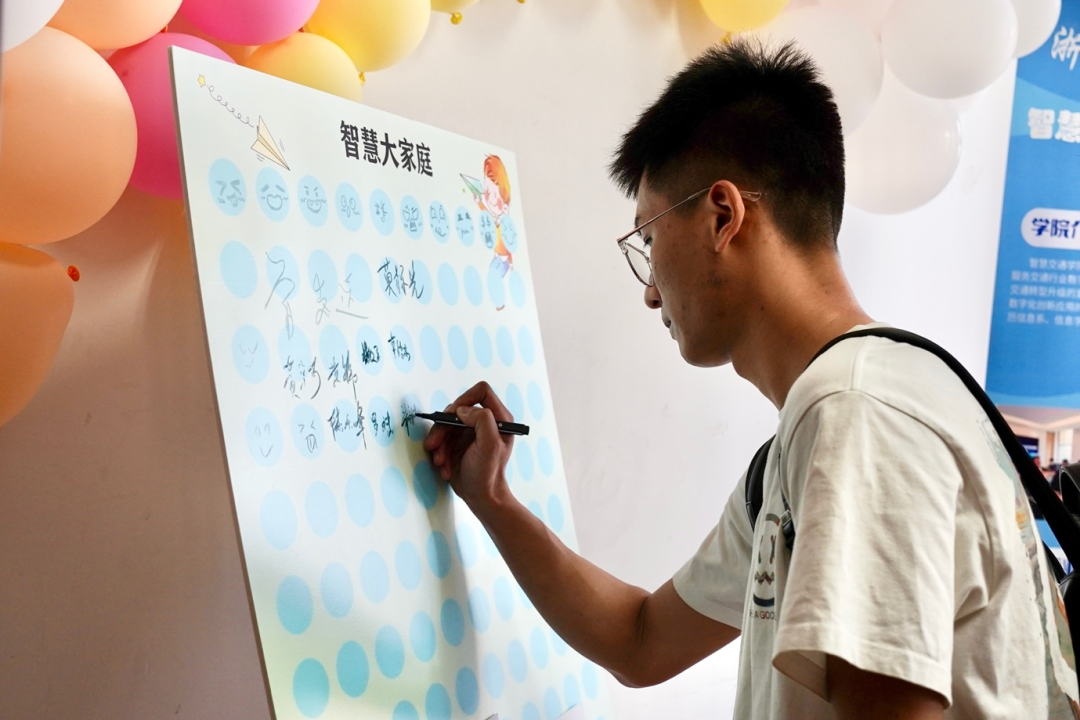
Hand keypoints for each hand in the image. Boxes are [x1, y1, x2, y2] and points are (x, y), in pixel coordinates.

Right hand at [423, 382, 513, 508]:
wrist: (480, 497)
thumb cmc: (488, 474)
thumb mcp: (490, 445)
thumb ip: (482, 420)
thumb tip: (462, 410)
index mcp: (499, 418)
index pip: (481, 392)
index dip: (465, 399)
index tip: (454, 415)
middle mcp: (484, 422)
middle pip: (457, 408)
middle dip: (443, 427)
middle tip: (436, 444)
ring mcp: (469, 431)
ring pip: (445, 423)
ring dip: (438, 443)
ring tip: (439, 461)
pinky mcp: (457, 442)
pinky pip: (441, 437)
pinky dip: (438, 451)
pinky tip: (442, 466)